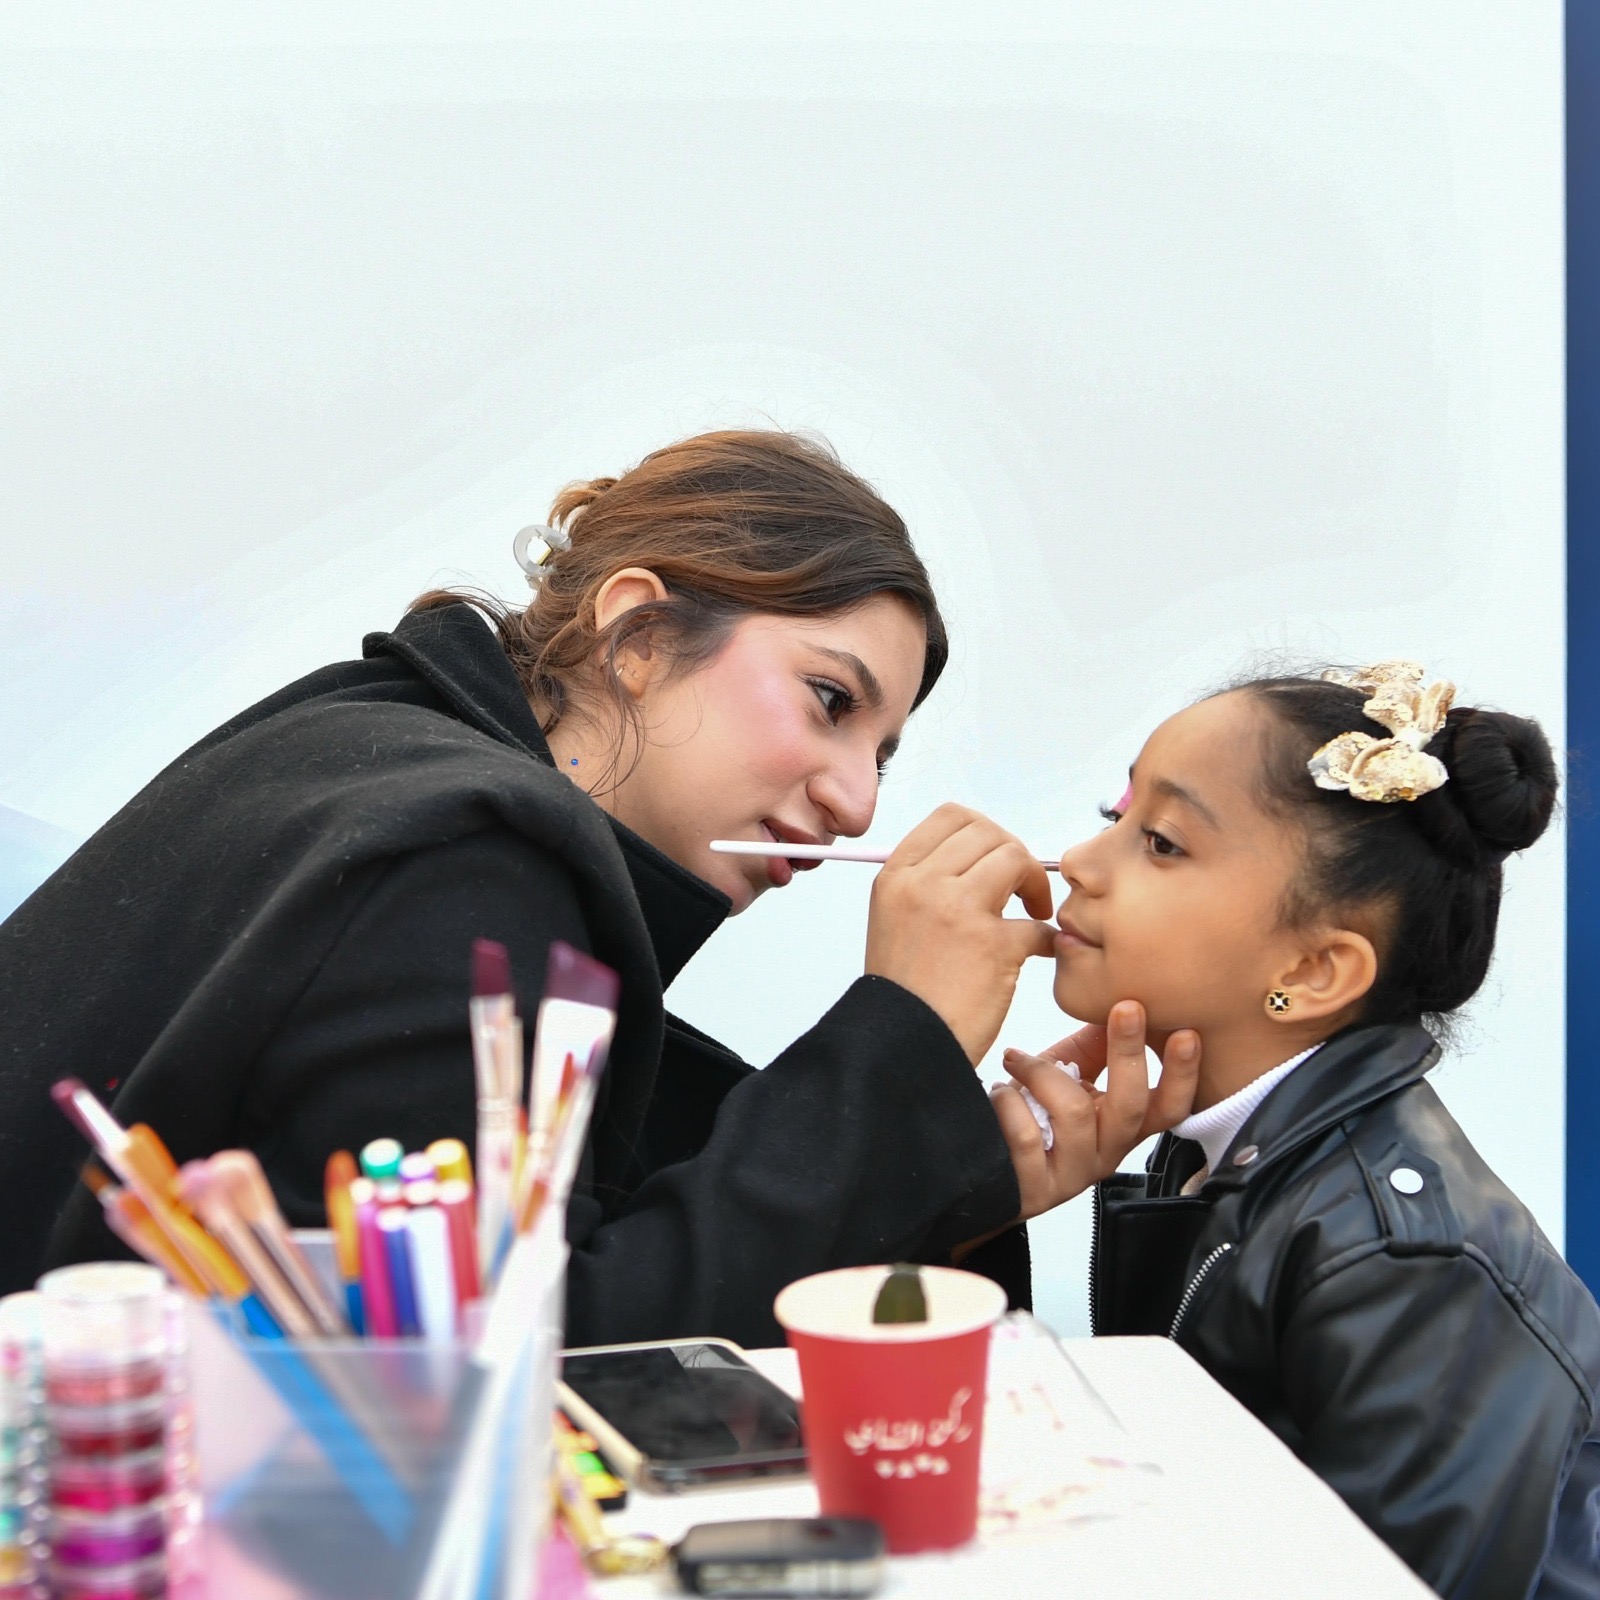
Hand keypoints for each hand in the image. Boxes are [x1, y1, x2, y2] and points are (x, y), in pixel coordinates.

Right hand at [864, 803, 1056, 1064]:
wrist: (901, 1047)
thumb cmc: (904, 992)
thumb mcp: (893, 920)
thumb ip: (928, 885)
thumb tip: (980, 861)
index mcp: (897, 875)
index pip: (951, 817)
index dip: (985, 833)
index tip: (994, 859)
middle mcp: (924, 884)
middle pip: (989, 833)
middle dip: (1014, 856)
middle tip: (1021, 890)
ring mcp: (958, 911)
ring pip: (1015, 860)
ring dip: (1035, 884)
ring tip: (1032, 914)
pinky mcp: (994, 946)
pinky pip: (1038, 923)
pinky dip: (1046, 936)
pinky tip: (1039, 951)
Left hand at [989, 1001, 1200, 1219]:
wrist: (982, 1165)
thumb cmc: (1029, 1114)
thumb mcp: (1067, 1074)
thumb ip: (1096, 1045)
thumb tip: (1122, 1000)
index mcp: (1121, 1127)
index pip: (1170, 1108)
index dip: (1184, 1075)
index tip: (1186, 1032)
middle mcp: (1107, 1155)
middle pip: (1132, 1107)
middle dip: (1130, 1052)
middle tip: (1124, 1008)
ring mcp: (1073, 1176)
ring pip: (1074, 1112)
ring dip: (1040, 1074)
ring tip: (1015, 1062)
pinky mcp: (1036, 1189)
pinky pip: (1028, 1132)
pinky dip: (1008, 1100)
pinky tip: (998, 1095)